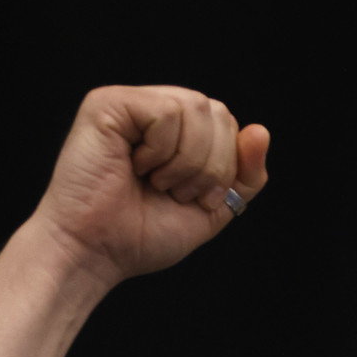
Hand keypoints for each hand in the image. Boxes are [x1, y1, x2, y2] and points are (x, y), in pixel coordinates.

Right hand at [27, 85, 271, 285]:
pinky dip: (161, 149)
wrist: (97, 252)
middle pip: (217, 111)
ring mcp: (130, 104)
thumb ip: (244, 174)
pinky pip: (166, 111)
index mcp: (178, 132)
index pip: (228, 123)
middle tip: (175, 192)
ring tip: (156, 182)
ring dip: (186, 160)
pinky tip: (136, 166)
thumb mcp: (212, 207)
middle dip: (210, 164)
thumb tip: (260, 131)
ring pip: (195, 107)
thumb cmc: (141, 233)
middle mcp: (154, 111)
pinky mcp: (107, 104)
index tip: (196, 199)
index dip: (226, 165)